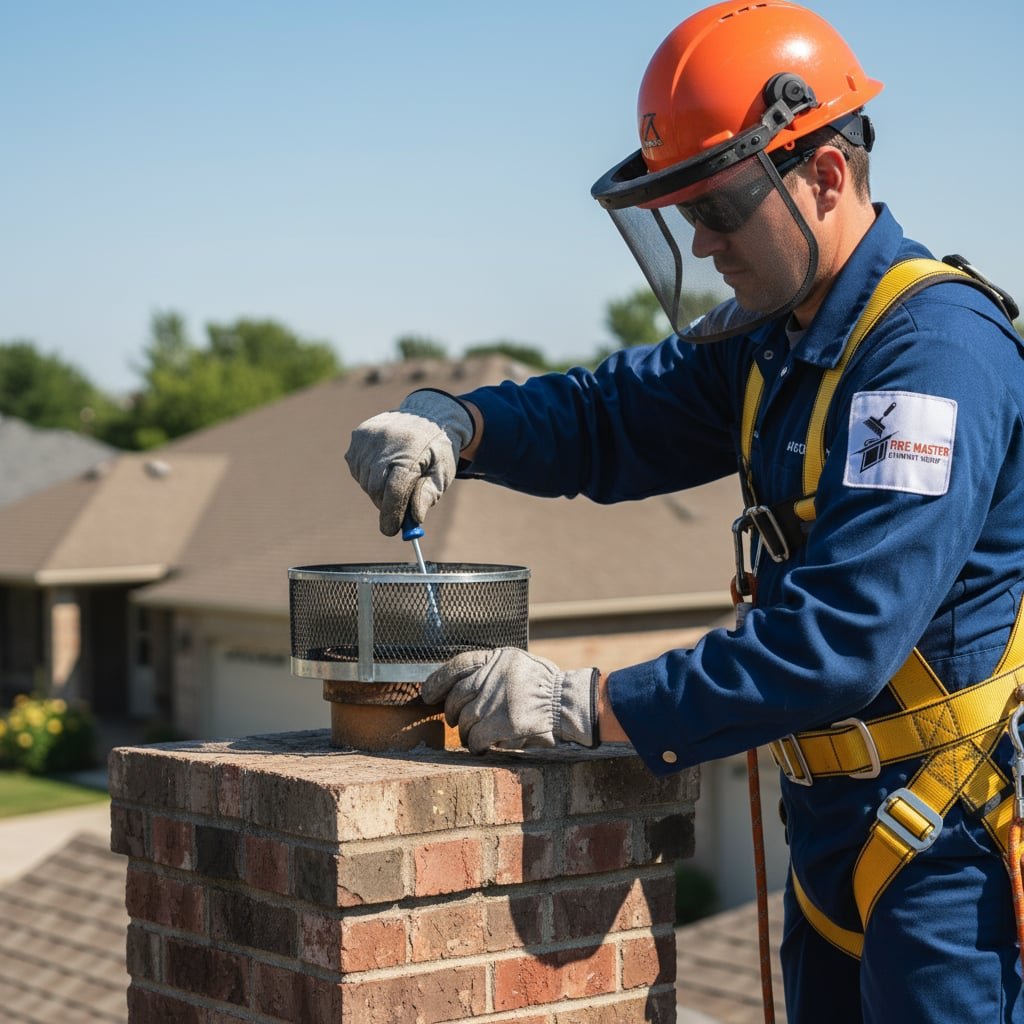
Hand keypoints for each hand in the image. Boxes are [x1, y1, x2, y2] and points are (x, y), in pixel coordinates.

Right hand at [345, 390, 473, 535]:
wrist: (427, 415)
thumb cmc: (437, 451)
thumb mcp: (442, 474)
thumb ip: (427, 497)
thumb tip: (410, 520)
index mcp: (412, 451)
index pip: (395, 490)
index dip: (391, 514)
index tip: (390, 531)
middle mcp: (387, 441)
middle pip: (376, 488)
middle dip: (386, 504)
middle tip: (397, 508)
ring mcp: (369, 436)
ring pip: (365, 480)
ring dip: (377, 489)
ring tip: (396, 477)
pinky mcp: (358, 435)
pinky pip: (357, 468)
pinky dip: (368, 475)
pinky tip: (384, 466)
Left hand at [422, 648, 599, 753]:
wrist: (566, 702)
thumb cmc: (546, 686)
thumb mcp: (520, 666)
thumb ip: (495, 672)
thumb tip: (464, 687)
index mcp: (499, 657)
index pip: (459, 664)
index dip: (439, 680)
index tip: (428, 693)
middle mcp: (494, 675)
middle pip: (458, 696)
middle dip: (452, 712)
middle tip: (455, 721)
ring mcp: (497, 699)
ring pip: (465, 719)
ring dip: (466, 732)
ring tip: (471, 737)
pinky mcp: (503, 722)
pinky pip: (477, 737)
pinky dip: (475, 745)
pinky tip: (480, 747)